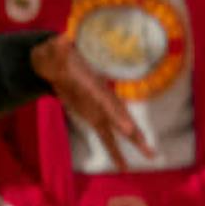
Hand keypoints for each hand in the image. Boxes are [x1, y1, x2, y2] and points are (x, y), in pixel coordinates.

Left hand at [33, 34, 151, 163]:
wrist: (57, 63)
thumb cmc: (55, 56)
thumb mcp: (53, 52)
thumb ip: (58, 49)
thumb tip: (62, 39)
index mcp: (93, 86)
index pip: (108, 102)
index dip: (117, 115)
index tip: (127, 128)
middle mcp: (102, 99)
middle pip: (122, 118)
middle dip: (135, 133)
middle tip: (149, 149)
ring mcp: (101, 109)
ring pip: (121, 129)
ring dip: (135, 143)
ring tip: (151, 157)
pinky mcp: (95, 117)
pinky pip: (107, 136)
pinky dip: (115, 150)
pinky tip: (124, 166)